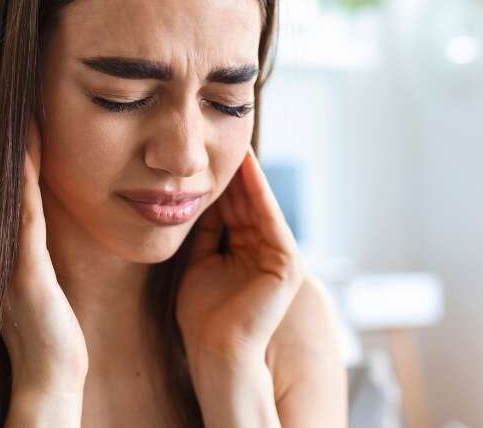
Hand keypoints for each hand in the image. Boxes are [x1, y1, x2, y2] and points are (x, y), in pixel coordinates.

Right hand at [0, 116, 88, 395]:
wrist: (50, 380)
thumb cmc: (55, 337)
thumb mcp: (45, 281)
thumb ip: (39, 249)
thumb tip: (48, 218)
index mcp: (14, 243)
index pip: (16, 183)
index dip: (17, 142)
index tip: (26, 101)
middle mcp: (4, 243)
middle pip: (5, 177)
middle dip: (9, 132)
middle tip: (15, 83)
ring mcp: (10, 255)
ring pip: (13, 187)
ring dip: (16, 143)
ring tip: (21, 98)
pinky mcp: (23, 270)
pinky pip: (25, 213)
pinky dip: (24, 178)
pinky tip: (29, 144)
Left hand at [176, 145, 304, 369]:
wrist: (215, 350)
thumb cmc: (201, 315)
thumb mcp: (197, 262)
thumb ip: (203, 233)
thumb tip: (195, 197)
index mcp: (243, 251)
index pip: (230, 207)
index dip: (218, 179)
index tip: (205, 150)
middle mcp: (263, 250)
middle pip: (244, 201)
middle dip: (232, 169)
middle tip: (221, 132)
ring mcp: (278, 256)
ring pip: (258, 205)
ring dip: (246, 174)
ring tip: (235, 140)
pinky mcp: (287, 264)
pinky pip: (270, 218)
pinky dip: (258, 192)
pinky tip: (247, 167)